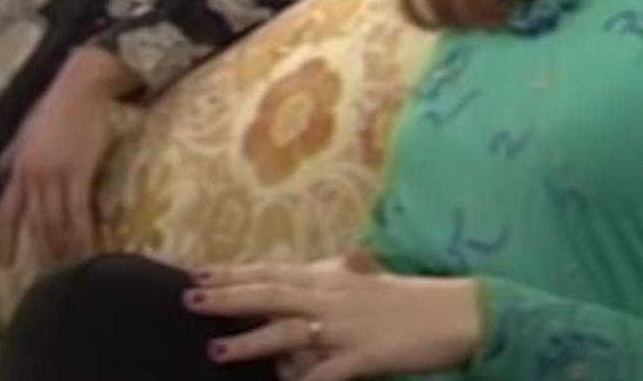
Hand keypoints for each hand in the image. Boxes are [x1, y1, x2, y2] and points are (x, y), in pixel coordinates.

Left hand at [0, 48, 134, 261]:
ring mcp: (52, 174)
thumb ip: (14, 158)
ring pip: (54, 223)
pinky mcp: (76, 171)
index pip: (7, 212)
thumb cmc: (58, 103)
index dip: (7, 239)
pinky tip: (89, 251)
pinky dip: (82, 235)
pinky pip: (77, 213)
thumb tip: (4, 176)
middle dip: (39, 253)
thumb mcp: (27, 132)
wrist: (82, 82)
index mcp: (16, 167)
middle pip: (32, 223)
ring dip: (62, 251)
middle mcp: (29, 175)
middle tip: (47, 282)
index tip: (9, 264)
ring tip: (70, 276)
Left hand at [184, 254, 480, 380]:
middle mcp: (331, 297)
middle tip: (189, 298)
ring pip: (288, 333)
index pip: (270, 272)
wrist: (453, 311)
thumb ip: (325, 284)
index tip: (198, 272)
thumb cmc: (404, 299)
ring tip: (216, 348)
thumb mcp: (359, 282)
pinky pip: (326, 374)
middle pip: (270, 294)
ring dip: (251, 342)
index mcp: (329, 277)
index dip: (233, 273)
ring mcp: (345, 328)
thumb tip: (294, 290)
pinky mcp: (364, 357)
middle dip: (227, 297)